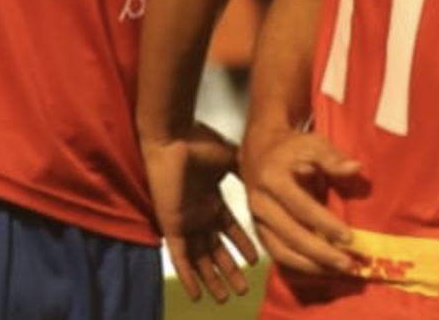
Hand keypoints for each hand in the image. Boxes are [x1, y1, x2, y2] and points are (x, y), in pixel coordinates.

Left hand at [141, 125, 258, 303]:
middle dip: (229, 271)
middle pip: (216, 251)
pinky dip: (188, 276)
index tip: (255, 262)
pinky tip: (196, 293)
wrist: (174, 140)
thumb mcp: (231, 158)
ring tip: (225, 298)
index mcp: (212, 201)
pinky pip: (180, 258)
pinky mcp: (172, 227)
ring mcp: (186, 223)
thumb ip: (245, 173)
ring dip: (212, 279)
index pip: (230, 230)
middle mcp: (200, 216)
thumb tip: (266, 179)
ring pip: (201, 260)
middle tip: (242, 291)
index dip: (242, 246)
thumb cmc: (200, 143)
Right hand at [238, 127, 365, 277]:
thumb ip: (333, 158)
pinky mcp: (259, 230)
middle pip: (290, 235)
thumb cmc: (291, 147)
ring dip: (310, 265)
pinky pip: (277, 253)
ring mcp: (256, 219)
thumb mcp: (312, 144)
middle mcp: (260, 203)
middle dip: (320, 253)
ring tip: (338, 270)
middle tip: (347, 264)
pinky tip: (320, 269)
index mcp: (272, 179)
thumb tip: (355, 168)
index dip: (325, 224)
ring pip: (281, 251)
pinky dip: (298, 264)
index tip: (348, 238)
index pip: (301, 207)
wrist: (258, 150)